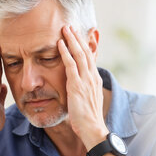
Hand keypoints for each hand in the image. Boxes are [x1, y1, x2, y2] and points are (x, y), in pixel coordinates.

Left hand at [58, 25, 107, 149]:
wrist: (93, 129)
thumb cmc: (88, 119)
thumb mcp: (88, 101)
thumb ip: (85, 90)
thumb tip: (80, 86)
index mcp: (95, 80)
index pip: (90, 58)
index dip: (84, 45)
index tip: (78, 35)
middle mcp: (92, 77)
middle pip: (85, 52)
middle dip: (78, 38)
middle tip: (70, 26)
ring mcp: (86, 80)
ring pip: (79, 54)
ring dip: (72, 40)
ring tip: (65, 28)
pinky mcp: (77, 85)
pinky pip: (71, 65)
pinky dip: (66, 52)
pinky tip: (60, 43)